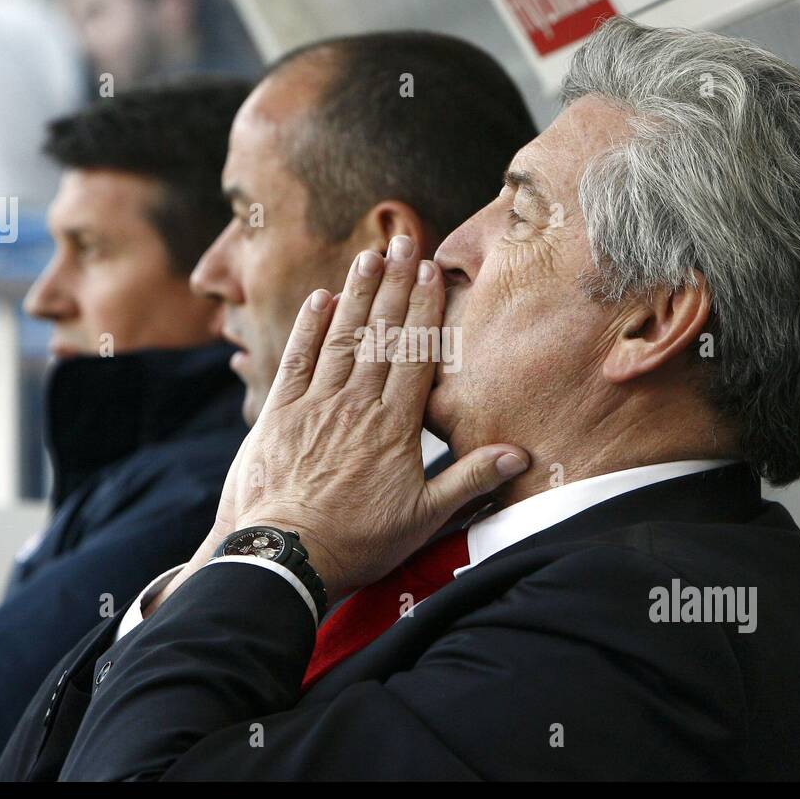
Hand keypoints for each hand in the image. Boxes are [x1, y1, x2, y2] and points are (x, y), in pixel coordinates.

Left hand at [224, 235, 527, 597]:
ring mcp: (316, 406)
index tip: (431, 273)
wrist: (287, 555)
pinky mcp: (280, 415)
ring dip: (356, 295)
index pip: (414, 355)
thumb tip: (519, 455)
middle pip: (380, 336)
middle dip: (393, 285)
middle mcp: (357, 406)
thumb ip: (470, 480)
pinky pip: (296, 362)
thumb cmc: (359, 541)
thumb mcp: (424, 518)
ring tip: (369, 257)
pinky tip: (319, 299)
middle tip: (403, 243)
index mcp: (395, 427)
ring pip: (341, 339)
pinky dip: (308, 328)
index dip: (423, 310)